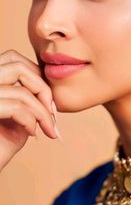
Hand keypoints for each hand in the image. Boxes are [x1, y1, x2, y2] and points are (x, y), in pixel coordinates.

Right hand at [0, 49, 56, 171]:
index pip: (13, 59)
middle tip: (51, 112)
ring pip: (21, 91)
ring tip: (48, 129)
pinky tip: (32, 134)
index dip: (36, 76)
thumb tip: (48, 84)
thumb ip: (28, 96)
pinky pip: (16, 107)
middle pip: (17, 65)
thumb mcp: (18, 115)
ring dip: (42, 112)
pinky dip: (31, 121)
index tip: (48, 101)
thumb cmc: (0, 145)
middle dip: (42, 88)